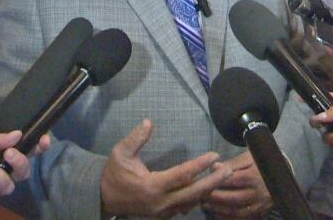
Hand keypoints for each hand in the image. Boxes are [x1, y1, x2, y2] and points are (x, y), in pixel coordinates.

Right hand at [100, 119, 232, 217]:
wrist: (104, 198)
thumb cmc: (114, 173)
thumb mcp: (120, 152)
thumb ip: (136, 138)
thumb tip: (149, 122)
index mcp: (152, 186)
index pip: (182, 175)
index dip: (200, 165)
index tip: (214, 155)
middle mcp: (161, 202)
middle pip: (194, 193)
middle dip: (213, 181)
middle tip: (228, 169)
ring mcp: (164, 211)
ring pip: (192, 201)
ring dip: (208, 188)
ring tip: (222, 174)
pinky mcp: (164, 215)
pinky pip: (186, 206)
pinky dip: (198, 197)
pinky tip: (208, 186)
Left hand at [202, 151, 271, 218]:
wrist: (281, 175)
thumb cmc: (260, 163)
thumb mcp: (248, 158)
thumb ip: (231, 163)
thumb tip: (213, 167)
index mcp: (254, 176)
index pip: (233, 180)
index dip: (218, 180)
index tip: (205, 179)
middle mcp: (257, 193)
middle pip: (234, 199)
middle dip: (216, 198)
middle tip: (201, 196)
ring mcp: (259, 205)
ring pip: (237, 212)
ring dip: (219, 210)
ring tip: (205, 205)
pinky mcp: (258, 213)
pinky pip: (242, 218)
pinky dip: (228, 218)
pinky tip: (217, 214)